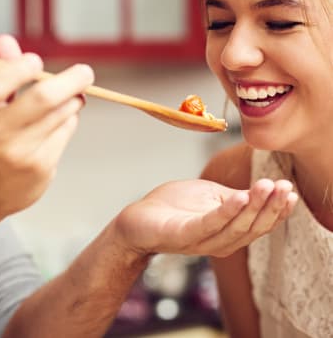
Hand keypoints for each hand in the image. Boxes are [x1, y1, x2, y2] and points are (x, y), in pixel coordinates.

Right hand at [0, 35, 93, 217]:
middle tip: (85, 72)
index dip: (19, 68)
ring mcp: (18, 154)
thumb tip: (6, 40)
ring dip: (72, 99)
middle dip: (71, 80)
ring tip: (68, 98)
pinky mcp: (39, 168)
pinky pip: (65, 130)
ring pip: (61, 113)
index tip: (36, 61)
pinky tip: (57, 124)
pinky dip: (68, 120)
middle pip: (42, 99)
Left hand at [114, 178, 297, 257]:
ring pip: (235, 227)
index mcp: (228, 231)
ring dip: (253, 207)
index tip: (290, 189)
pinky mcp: (182, 235)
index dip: (277, 209)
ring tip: (266, 186)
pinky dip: (225, 212)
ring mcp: (201, 241)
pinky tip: (238, 197)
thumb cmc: (174, 206)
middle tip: (283, 186)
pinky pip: (208, 225)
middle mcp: (219, 241)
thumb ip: (236, 197)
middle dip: (271, 207)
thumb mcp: (210, 196)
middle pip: (252, 227)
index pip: (259, 223)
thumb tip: (265, 190)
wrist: (137, 219)